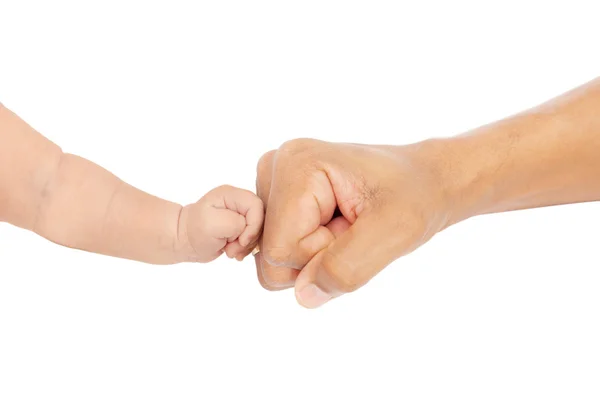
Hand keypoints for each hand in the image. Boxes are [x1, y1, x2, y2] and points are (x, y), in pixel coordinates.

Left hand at [181, 185, 263, 262]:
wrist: (183, 241)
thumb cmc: (194, 230)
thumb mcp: (213, 224)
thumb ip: (236, 223)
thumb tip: (246, 231)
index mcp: (231, 195)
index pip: (256, 206)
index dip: (254, 225)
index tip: (241, 241)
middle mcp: (238, 202)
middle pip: (260, 219)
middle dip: (249, 238)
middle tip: (233, 249)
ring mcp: (239, 215)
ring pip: (257, 231)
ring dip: (245, 246)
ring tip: (230, 252)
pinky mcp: (240, 228)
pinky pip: (252, 238)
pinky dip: (244, 248)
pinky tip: (232, 252)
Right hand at [254, 138, 453, 307]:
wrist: (425, 180)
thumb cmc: (415, 197)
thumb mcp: (395, 232)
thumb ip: (347, 266)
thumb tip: (303, 296)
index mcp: (295, 165)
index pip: (280, 251)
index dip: (321, 256)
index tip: (355, 228)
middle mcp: (274, 168)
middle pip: (270, 256)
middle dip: (316, 256)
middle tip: (353, 227)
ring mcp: (273, 183)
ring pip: (274, 258)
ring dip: (315, 255)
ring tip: (348, 224)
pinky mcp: (279, 198)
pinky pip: (281, 252)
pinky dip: (311, 250)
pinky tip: (335, 224)